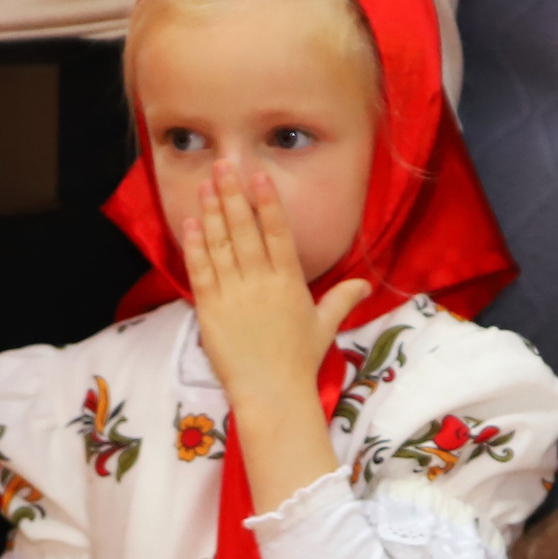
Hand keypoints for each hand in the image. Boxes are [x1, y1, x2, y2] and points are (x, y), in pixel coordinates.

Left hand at [183, 161, 367, 511]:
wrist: (271, 392)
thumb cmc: (299, 360)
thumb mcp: (324, 326)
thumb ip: (342, 299)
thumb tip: (366, 284)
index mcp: (290, 282)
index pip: (278, 233)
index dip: (267, 202)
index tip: (259, 175)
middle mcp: (261, 281)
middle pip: (245, 229)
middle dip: (233, 195)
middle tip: (223, 165)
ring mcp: (233, 294)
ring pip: (221, 244)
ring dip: (212, 211)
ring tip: (205, 183)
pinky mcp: (210, 309)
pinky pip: (200, 270)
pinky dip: (196, 244)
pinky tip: (191, 221)